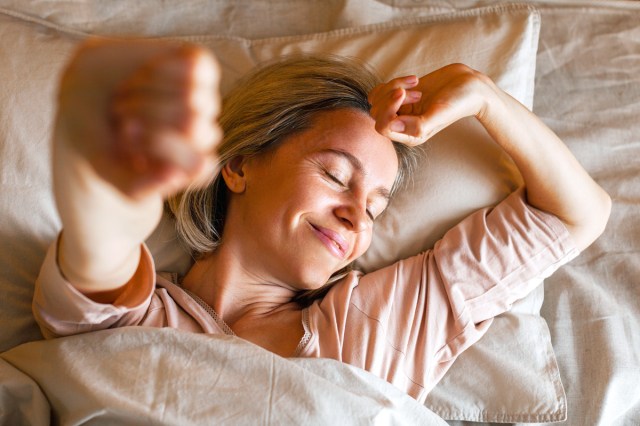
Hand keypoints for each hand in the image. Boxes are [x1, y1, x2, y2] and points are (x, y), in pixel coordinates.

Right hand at [56, 39, 221, 199]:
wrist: (85, 90)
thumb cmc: (100, 136)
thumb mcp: (105, 168)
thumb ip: (135, 187)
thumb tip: (173, 177)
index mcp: (191, 167)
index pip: (198, 164)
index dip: (158, 148)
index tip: (123, 140)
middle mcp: (204, 136)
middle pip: (194, 125)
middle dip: (147, 117)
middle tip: (120, 117)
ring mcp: (206, 102)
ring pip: (193, 96)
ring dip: (147, 94)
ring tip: (124, 96)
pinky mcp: (202, 68)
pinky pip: (195, 69)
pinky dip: (160, 70)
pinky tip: (142, 74)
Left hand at [368, 63, 494, 145]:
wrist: (470, 85)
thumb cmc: (459, 102)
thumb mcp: (440, 114)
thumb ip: (418, 125)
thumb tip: (393, 125)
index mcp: (411, 136)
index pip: (382, 127)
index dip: (387, 109)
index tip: (403, 92)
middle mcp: (403, 125)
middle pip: (377, 112)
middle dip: (391, 96)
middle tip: (416, 89)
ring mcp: (402, 110)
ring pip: (377, 99)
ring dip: (393, 86)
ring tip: (416, 83)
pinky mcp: (402, 95)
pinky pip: (383, 90)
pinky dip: (394, 81)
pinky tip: (415, 80)